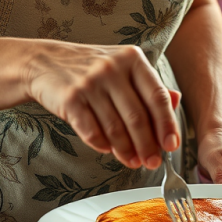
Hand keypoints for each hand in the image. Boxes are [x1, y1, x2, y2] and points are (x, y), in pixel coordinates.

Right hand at [25, 41, 179, 170]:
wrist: (45, 62)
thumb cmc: (90, 68)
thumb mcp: (123, 67)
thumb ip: (149, 85)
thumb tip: (176, 102)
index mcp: (132, 58)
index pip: (157, 96)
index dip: (167, 124)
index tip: (172, 145)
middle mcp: (112, 67)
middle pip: (137, 116)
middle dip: (148, 145)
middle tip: (153, 162)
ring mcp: (90, 82)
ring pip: (115, 127)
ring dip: (126, 150)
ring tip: (133, 162)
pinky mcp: (70, 98)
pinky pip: (91, 131)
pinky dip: (102, 145)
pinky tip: (108, 150)